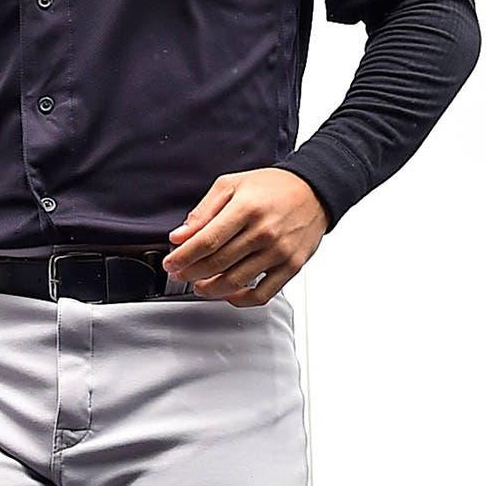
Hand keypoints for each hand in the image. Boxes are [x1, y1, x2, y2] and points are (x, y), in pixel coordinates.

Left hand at [165, 168, 325, 306]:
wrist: (314, 191)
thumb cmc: (273, 187)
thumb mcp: (232, 185)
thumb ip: (203, 211)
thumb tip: (180, 235)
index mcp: (247, 208)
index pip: (207, 240)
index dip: (183, 256)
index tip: (171, 263)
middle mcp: (264, 232)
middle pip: (217, 263)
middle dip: (191, 273)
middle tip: (179, 274)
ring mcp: (279, 252)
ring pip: (236, 282)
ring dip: (210, 289)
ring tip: (199, 285)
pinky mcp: (291, 267)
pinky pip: (263, 294)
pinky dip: (241, 300)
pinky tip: (229, 294)